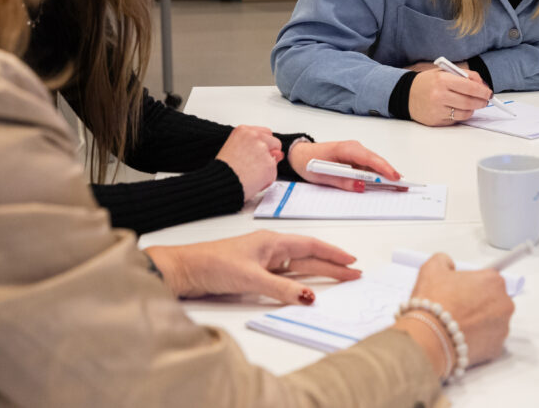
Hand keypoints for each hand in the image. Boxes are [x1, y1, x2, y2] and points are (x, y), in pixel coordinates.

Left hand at [145, 230, 360, 304]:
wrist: (184, 270)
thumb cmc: (212, 264)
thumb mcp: (250, 277)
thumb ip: (281, 289)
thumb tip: (309, 297)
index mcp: (272, 241)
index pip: (310, 245)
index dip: (332, 253)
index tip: (351, 260)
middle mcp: (270, 249)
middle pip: (308, 256)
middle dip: (332, 264)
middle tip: (354, 274)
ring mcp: (262, 261)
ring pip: (297, 266)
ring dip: (318, 272)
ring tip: (339, 278)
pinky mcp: (253, 273)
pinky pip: (284, 277)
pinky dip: (298, 283)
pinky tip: (307, 288)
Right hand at [214, 125, 283, 199]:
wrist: (219, 183)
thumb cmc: (223, 170)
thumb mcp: (235, 150)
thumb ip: (256, 147)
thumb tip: (278, 153)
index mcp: (244, 131)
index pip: (265, 133)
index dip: (263, 145)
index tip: (255, 153)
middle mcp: (254, 136)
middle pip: (275, 143)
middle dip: (269, 154)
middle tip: (254, 165)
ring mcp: (263, 150)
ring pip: (274, 159)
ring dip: (266, 168)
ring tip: (249, 174)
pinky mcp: (269, 164)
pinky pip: (273, 173)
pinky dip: (266, 180)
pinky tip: (252, 181)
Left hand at [291, 139, 402, 191]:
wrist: (300, 155)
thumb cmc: (309, 162)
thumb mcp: (323, 176)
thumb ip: (343, 181)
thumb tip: (362, 186)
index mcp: (346, 149)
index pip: (370, 159)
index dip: (384, 169)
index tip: (395, 178)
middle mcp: (354, 147)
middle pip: (376, 161)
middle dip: (390, 173)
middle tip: (404, 185)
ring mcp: (355, 152)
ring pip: (374, 163)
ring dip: (385, 174)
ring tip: (398, 186)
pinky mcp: (355, 157)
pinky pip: (369, 166)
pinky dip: (377, 174)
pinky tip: (385, 182)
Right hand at [389, 253, 513, 378]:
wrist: (428, 338)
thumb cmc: (433, 305)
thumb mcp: (432, 269)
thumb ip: (444, 260)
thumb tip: (448, 264)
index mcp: (493, 281)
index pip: (489, 278)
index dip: (475, 283)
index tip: (469, 288)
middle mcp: (503, 303)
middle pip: (493, 299)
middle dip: (478, 302)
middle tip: (458, 306)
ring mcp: (502, 327)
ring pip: (494, 320)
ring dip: (480, 321)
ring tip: (458, 323)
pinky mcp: (497, 347)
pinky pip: (490, 340)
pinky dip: (479, 339)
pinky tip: (462, 336)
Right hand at [407, 68, 491, 126]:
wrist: (406, 94)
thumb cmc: (428, 82)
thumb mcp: (444, 72)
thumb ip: (465, 75)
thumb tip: (482, 85)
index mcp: (442, 80)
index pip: (469, 86)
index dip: (482, 91)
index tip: (488, 92)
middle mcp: (439, 95)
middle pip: (469, 102)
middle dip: (481, 102)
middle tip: (485, 100)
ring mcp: (437, 110)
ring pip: (465, 113)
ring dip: (473, 109)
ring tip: (473, 104)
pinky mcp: (436, 121)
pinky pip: (456, 120)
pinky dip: (462, 115)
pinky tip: (459, 109)